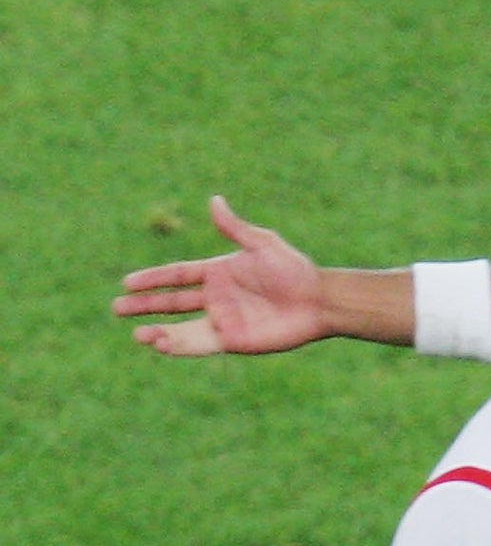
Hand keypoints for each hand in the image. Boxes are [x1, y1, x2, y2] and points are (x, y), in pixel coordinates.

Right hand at [112, 195, 328, 355]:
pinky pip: (200, 344)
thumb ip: (234, 228)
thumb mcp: (262, 245)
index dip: (152, 279)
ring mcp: (223, 320)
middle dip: (145, 306)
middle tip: (118, 308)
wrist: (318, 301)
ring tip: (137, 334)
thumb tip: (214, 199)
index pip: (177, 275)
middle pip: (172, 302)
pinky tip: (161, 344)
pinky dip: (180, 346)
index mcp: (219, 272)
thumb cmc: (294, 270)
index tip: (127, 282)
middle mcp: (217, 297)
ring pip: (182, 328)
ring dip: (159, 332)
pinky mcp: (233, 341)